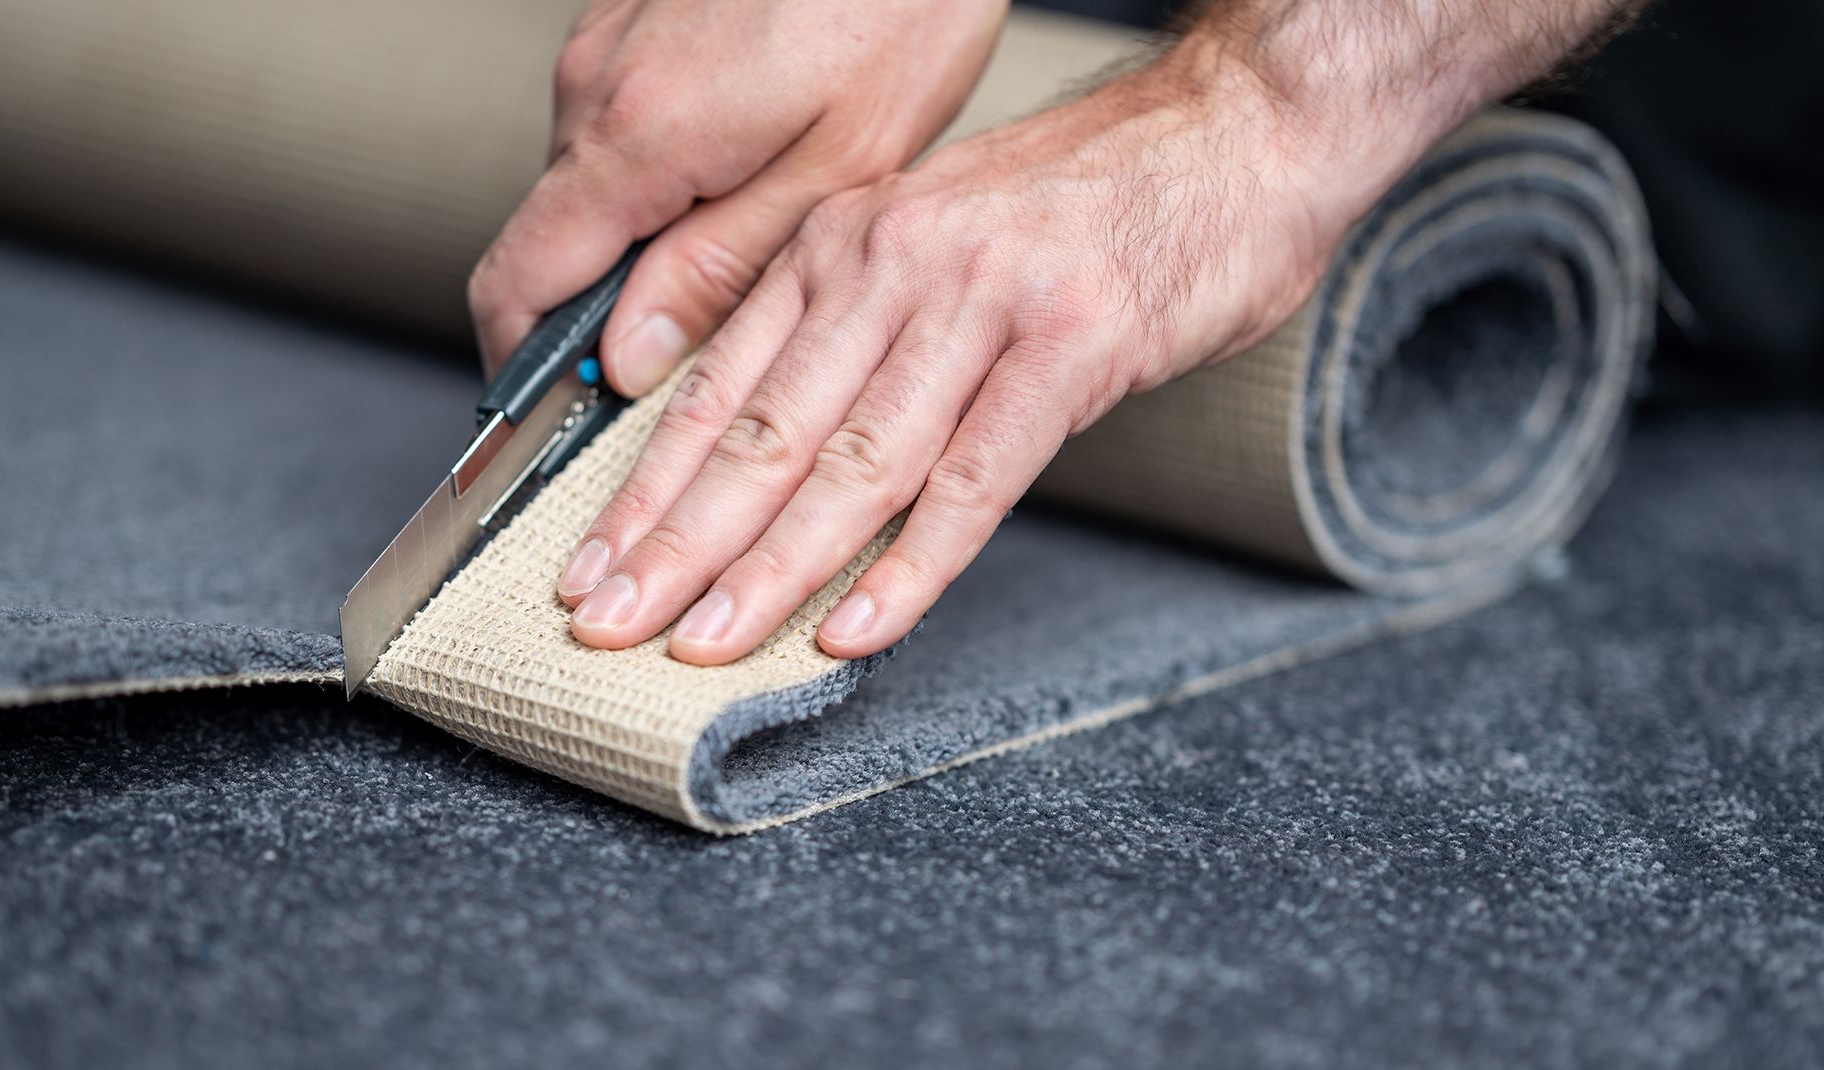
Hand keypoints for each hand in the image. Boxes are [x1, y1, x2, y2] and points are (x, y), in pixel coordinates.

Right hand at [468, 0, 1004, 394]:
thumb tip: (628, 358)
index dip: (525, 374)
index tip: (563, 424)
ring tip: (748, 242)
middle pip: (552, 245)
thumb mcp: (834, 168)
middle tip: (696, 354)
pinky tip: (746, 169)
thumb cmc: (896, 5)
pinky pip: (620, 128)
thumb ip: (718, 270)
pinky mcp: (632, 22)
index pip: (515, 289)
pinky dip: (662, 176)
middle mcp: (595, 86)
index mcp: (634, 136)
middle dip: (604, 315)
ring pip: (590, 188)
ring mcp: (606, 46)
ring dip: (643, 239)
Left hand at [557, 59, 1367, 662]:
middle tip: (607, 626)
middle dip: (675, 545)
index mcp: (843, 243)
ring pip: (851, 462)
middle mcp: (891, 263)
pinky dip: (910, 566)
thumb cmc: (1088, 205)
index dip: (646, 489)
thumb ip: (852, 332)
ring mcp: (980, 302)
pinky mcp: (1070, 344)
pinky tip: (855, 630)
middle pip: (763, 433)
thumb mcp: (935, 240)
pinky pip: (972, 478)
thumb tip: (773, 455)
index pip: (718, 386)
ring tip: (702, 644)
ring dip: (770, 568)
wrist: (1234, 135)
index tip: (590, 569)